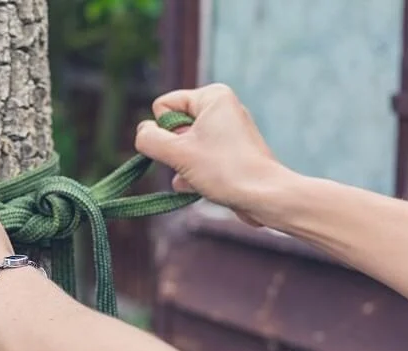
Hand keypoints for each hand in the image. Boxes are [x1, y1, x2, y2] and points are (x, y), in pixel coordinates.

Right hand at [134, 83, 294, 226]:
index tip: (186, 147)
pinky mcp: (230, 152)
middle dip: (175, 150)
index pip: (163, 106)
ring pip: (183, 146)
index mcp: (212, 96)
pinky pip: (198, 158)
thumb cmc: (224, 170)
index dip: (165, 131)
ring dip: (183, 166)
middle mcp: (221, 108)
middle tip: (194, 163)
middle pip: (173, 127)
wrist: (264, 196)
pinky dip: (195, 173)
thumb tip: (142, 133)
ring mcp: (227, 131)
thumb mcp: (177, 153)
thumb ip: (149, 139)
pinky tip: (202, 186)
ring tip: (202, 176)